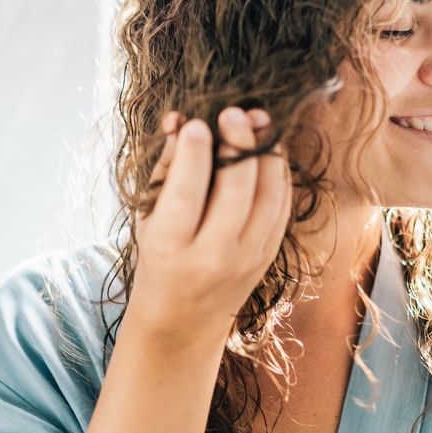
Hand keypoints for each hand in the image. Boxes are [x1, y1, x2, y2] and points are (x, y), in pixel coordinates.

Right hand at [128, 106, 292, 344]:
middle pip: (236, 193)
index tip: (197, 122)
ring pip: (269, 198)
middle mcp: (213, 257)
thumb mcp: (149, 218)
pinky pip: (282, 207)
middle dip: (238, 147)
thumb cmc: (158, 257)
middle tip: (234, 112)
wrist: (184, 321)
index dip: (193, 157)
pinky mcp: (269, 255)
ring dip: (268, 153)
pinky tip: (271, 147)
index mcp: (172, 248)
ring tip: (259, 118)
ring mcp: (248, 258)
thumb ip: (165, 169)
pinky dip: (280, 173)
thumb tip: (179, 119)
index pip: (186, 196)